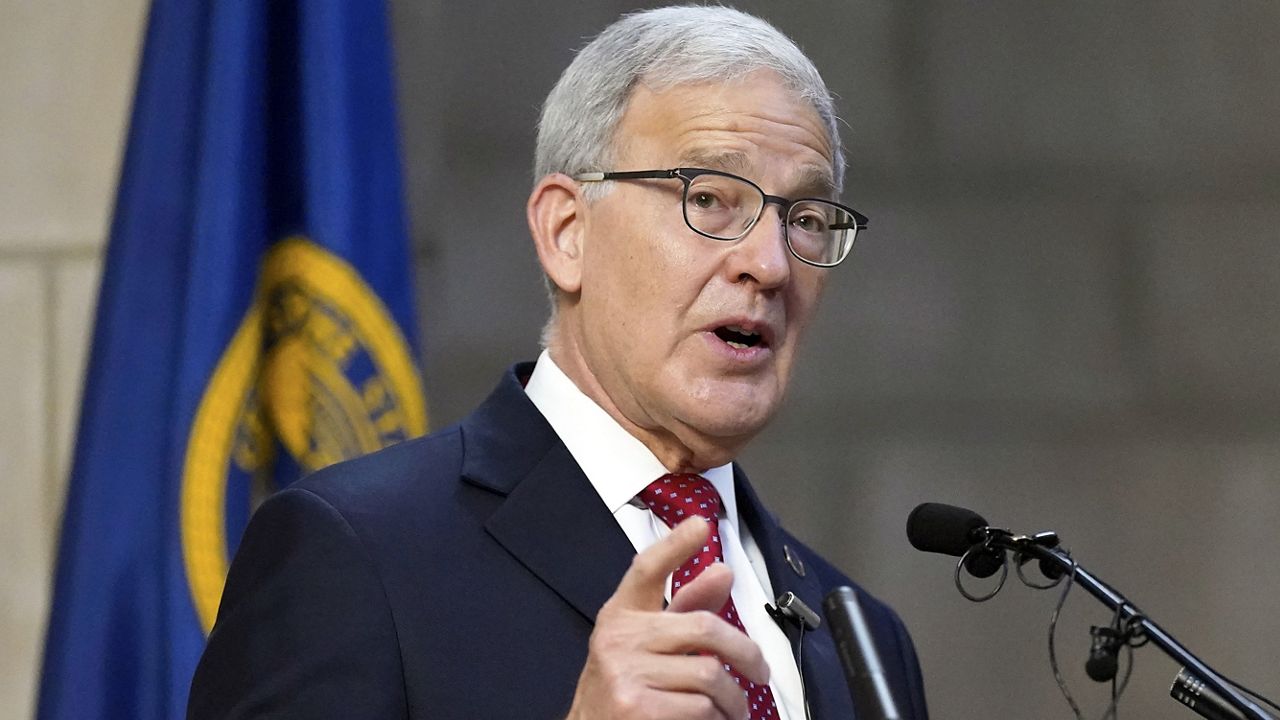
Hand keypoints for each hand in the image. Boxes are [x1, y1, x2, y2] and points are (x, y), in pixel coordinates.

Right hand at [565, 516, 769, 719]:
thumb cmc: (622, 691)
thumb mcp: (646, 646)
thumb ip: (684, 611)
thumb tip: (722, 572)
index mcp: (621, 616)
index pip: (646, 569)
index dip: (674, 546)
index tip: (700, 526)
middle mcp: (618, 639)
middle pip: (703, 627)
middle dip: (745, 653)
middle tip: (759, 672)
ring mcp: (625, 674)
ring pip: (710, 675)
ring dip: (733, 699)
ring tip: (732, 709)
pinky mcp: (636, 708)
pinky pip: (702, 709)